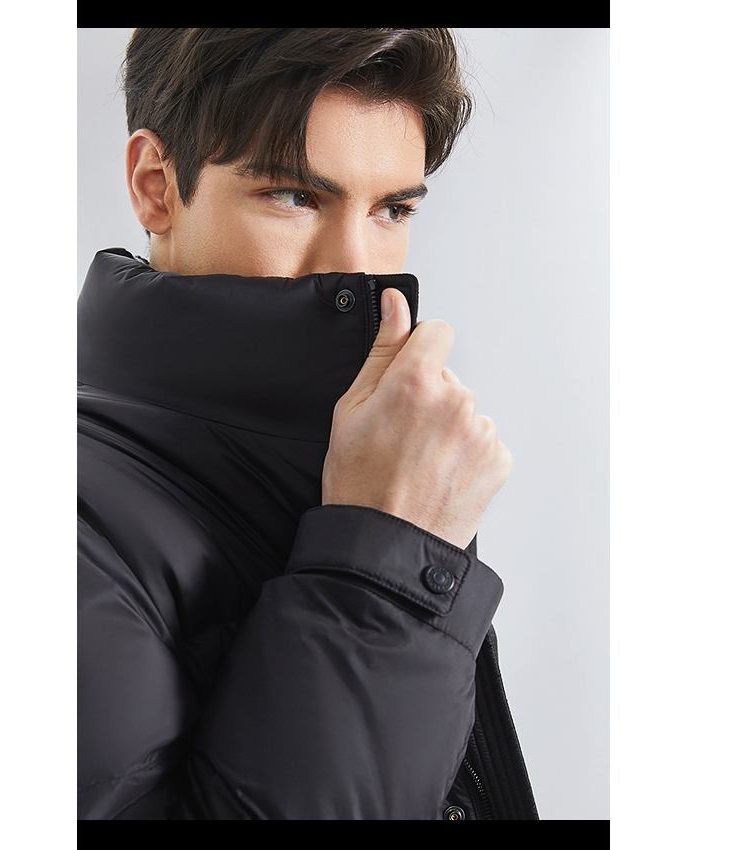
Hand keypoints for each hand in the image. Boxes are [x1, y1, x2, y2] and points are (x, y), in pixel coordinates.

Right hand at [322, 288, 512, 549]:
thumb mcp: (351, 409)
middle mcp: (456, 401)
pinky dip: (465, 455)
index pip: (437, 333)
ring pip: (465, 411)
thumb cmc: (359, 483)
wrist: (384, 546)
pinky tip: (438, 475)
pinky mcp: (498, 460)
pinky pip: (483, 441)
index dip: (420, 352)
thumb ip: (383, 349)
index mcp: (417, 381)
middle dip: (429, 398)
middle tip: (401, 436)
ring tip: (418, 462)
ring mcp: (480, 432)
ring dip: (448, 428)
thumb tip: (397, 303)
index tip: (409, 376)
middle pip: (448, 378)